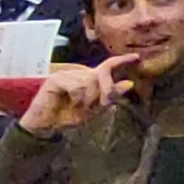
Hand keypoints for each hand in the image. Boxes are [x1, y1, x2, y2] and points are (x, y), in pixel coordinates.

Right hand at [20, 54, 137, 133]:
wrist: (47, 126)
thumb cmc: (68, 116)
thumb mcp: (94, 109)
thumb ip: (110, 96)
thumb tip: (129, 84)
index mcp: (90, 79)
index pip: (107, 66)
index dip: (121, 61)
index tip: (136, 58)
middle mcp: (79, 73)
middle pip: (102, 74)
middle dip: (106, 91)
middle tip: (101, 104)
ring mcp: (67, 74)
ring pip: (90, 81)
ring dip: (88, 99)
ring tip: (78, 107)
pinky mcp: (56, 78)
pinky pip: (76, 85)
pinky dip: (77, 98)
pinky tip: (70, 103)